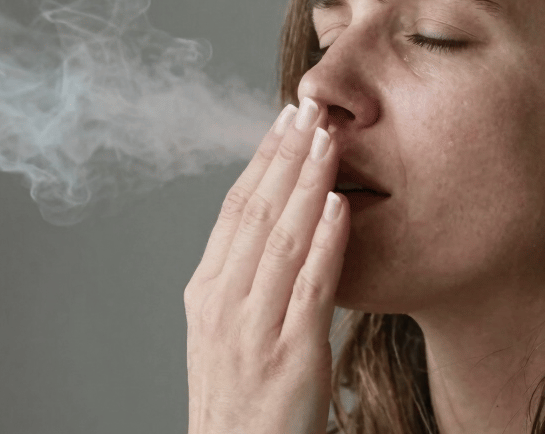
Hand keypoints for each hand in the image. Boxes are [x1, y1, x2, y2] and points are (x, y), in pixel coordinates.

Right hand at [184, 98, 348, 433]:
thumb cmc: (241, 398)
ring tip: (327, 139)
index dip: (260, 161)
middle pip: (255, 213)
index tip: (282, 123)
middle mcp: (223, 303)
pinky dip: (325, 242)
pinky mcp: (290, 354)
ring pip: (281, 239)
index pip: (234, 210)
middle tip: (309, 110)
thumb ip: (247, 280)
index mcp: (207, 292)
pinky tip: (337, 206)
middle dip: (284, 156)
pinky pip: (310, 286)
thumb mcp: (227, 332)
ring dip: (306, 183)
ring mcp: (253, 328)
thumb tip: (282, 228)